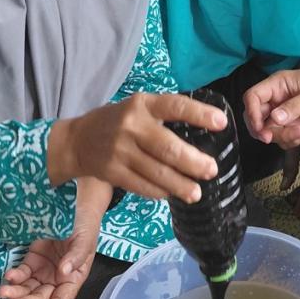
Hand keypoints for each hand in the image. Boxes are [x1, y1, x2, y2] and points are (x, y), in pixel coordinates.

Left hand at [0, 178, 110, 298]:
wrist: (73, 205)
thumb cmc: (84, 224)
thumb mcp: (85, 239)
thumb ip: (77, 256)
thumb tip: (64, 273)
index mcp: (74, 277)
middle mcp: (58, 278)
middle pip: (41, 297)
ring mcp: (44, 269)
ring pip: (28, 288)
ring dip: (16, 292)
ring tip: (3, 293)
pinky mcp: (32, 259)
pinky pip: (22, 273)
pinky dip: (14, 276)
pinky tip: (9, 275)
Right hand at [47, 93, 225, 200]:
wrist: (77, 140)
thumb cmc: (118, 121)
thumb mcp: (139, 107)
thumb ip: (165, 115)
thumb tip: (204, 131)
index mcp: (143, 104)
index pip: (175, 106)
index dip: (200, 114)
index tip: (222, 123)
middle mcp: (131, 125)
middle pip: (168, 147)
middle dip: (193, 162)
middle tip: (211, 170)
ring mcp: (120, 150)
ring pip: (157, 172)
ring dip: (180, 185)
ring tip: (196, 192)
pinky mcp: (112, 172)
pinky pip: (142, 186)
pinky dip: (159, 192)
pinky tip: (170, 194)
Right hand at [243, 67, 299, 148]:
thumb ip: (295, 106)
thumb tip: (274, 118)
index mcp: (278, 84)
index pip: (253, 96)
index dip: (251, 112)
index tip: (260, 128)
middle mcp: (277, 99)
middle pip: (255, 116)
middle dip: (262, 130)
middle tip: (271, 139)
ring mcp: (284, 114)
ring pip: (269, 131)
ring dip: (282, 136)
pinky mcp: (293, 126)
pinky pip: (282, 138)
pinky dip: (290, 140)